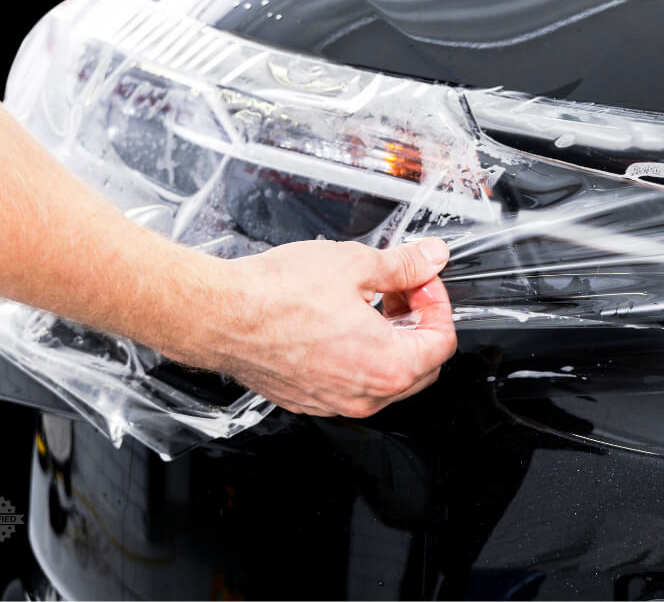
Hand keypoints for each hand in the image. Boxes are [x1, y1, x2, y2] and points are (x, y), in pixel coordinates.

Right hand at [210, 238, 455, 417]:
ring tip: (367, 302)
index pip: (442, 342)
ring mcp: (334, 403)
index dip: (437, 302)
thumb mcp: (354, 264)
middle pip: (421, 367)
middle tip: (400, 289)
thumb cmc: (276, 295)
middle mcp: (364, 396)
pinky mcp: (308, 400)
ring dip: (389, 341)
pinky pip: (350, 384)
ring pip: (385, 378)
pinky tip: (339, 322)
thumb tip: (429, 259)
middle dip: (417, 323)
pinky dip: (357, 356)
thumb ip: (404, 265)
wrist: (220, 314)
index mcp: (387, 366)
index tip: (421, 280)